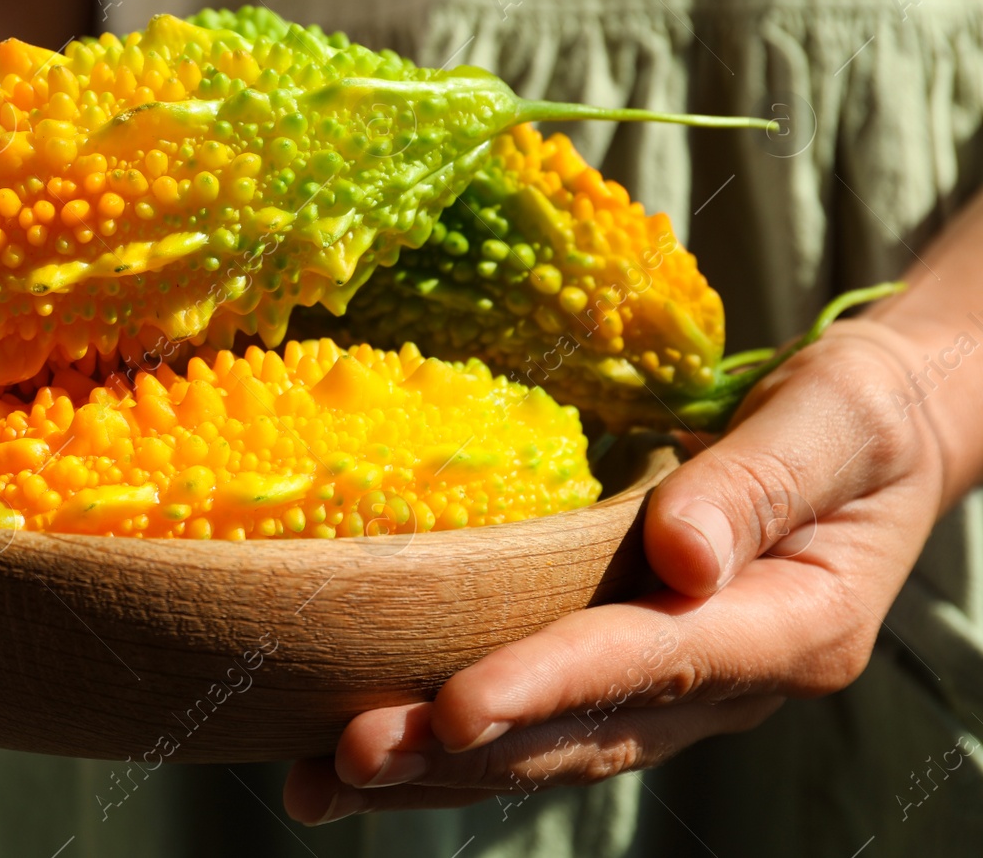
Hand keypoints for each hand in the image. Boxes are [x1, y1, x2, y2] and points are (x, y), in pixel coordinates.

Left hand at [284, 318, 946, 822]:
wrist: (874, 445)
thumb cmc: (855, 421)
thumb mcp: (834, 426)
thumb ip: (759, 485)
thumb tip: (681, 551)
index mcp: (790, 628)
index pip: (655, 664)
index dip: (553, 685)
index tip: (459, 704)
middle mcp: (726, 684)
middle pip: (584, 731)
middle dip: (466, 750)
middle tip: (356, 754)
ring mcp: (674, 690)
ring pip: (548, 747)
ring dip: (438, 768)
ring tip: (325, 779)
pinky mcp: (628, 672)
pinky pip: (539, 721)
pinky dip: (452, 744)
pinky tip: (362, 760)